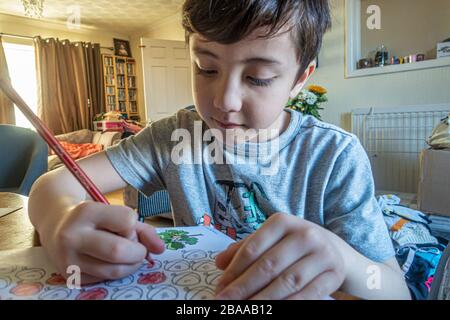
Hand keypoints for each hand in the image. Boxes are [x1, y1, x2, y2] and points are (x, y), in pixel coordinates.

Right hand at [40, 201, 164, 283]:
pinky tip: (110, 261)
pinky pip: (104, 279)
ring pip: (114, 270)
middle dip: (138, 252)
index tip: (128, 228)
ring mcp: (69, 258)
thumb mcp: (114, 213)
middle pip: (119, 251)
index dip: (134, 226)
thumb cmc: (93, 218)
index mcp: (86, 212)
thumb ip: (143, 228)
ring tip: (128, 256)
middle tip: (138, 249)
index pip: (126, 220)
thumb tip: (160, 249)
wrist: (56, 224)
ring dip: (130, 265)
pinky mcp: (70, 276)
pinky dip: (115, 272)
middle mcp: (73, 236)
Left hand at [214, 213, 345, 299]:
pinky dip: (287, 305)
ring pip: (287, 282)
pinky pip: (307, 295)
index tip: (220, 288)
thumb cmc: (291, 244)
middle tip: (226, 303)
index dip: (234, 271)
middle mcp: (304, 234)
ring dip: (263, 300)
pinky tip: (271, 311)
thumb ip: (244, 248)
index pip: (253, 248)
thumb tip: (219, 263)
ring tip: (245, 311)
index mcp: (282, 222)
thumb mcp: (269, 239)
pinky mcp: (334, 274)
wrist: (332, 248)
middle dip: (243, 288)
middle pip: (268, 266)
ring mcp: (322, 254)